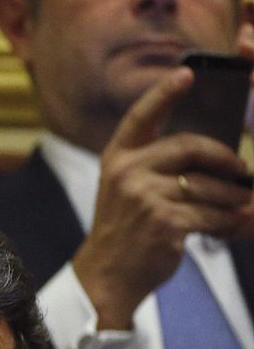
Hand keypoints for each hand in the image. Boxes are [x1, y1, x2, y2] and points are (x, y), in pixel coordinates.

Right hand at [73, 29, 253, 328]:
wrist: (107, 275)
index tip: (186, 73)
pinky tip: (232, 227)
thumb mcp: (129, 190)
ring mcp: (144, 196)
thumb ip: (159, 167)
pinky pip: (212, 214)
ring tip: (241, 205)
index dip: (164, 93)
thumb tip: (219, 159)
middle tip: (241, 169)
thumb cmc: (125, 231)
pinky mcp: (165, 221)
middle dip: (224, 157)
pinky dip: (230, 222)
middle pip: (190, 146)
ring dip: (232, 198)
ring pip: (208, 185)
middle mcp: (127, 172)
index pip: (142, 117)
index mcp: (118, 158)